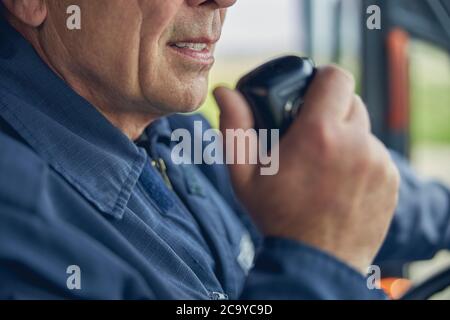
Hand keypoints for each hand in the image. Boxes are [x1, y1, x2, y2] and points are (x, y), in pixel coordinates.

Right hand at [214, 65, 399, 273]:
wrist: (314, 262)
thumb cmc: (276, 217)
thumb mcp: (245, 175)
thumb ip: (235, 128)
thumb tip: (224, 91)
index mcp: (320, 134)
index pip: (336, 77)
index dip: (322, 78)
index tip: (310, 93)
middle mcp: (357, 143)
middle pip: (352, 101)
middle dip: (331, 109)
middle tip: (311, 133)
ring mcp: (379, 163)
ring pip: (364, 130)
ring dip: (346, 137)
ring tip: (325, 163)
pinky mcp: (391, 181)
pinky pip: (376, 154)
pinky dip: (361, 159)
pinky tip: (341, 182)